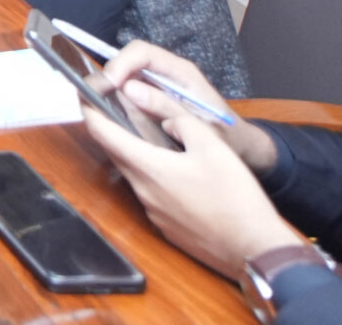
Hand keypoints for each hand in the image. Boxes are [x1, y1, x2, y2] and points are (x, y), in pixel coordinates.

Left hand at [82, 83, 299, 278]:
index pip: (101, 132)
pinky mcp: (165, 226)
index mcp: (148, 167)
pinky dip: (152, 174)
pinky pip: (150, 193)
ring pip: (133, 172)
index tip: (86, 92)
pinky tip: (176, 169)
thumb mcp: (211, 144)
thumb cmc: (237, 199)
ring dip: (135, 151)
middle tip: (120, 106)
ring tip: (153, 134)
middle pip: (114, 151)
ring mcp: (152, 212)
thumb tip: (143, 97)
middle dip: (112, 127)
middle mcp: (142, 191)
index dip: (89, 108)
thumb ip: (175, 116)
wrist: (255, 250)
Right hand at [97, 43, 275, 170]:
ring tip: (92, 106)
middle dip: (106, 76)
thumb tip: (127, 90)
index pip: (141, 52)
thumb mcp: (200, 123)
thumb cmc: (227, 136)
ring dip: (106, 89)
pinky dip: (112, 102)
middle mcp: (165, 74)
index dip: (121, 64)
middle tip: (90, 97)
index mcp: (180, 73)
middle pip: (126, 61)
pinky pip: (126, 95)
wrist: (241, 149)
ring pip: (122, 78)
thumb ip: (166, 105)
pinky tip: (106, 116)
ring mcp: (157, 87)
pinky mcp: (152, 102)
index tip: (109, 85)